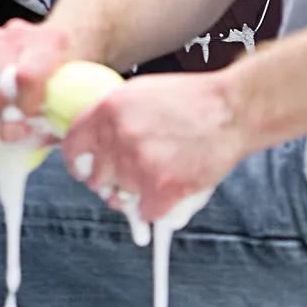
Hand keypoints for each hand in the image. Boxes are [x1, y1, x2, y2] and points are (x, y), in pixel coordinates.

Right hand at [0, 17, 80, 143]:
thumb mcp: (67, 109)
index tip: (24, 126)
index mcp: (52, 42)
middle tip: (6, 127)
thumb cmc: (66, 86)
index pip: (26, 77)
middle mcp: (19, 34)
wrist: (59, 52)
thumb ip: (42, 125)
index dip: (21, 109)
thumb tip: (6, 135)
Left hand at [61, 72, 246, 222]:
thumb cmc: (194, 101)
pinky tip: (177, 185)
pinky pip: (147, 214)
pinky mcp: (160, 190)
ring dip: (139, 194)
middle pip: (96, 179)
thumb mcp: (142, 93)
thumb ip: (113, 117)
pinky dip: (160, 207)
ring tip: (165, 172)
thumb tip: (95, 145)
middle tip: (135, 176)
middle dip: (112, 183)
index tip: (85, 171)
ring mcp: (138, 165)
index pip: (73, 147)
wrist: (234, 111)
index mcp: (108, 110)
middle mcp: (118, 138)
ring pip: (122, 198)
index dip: (78, 163)